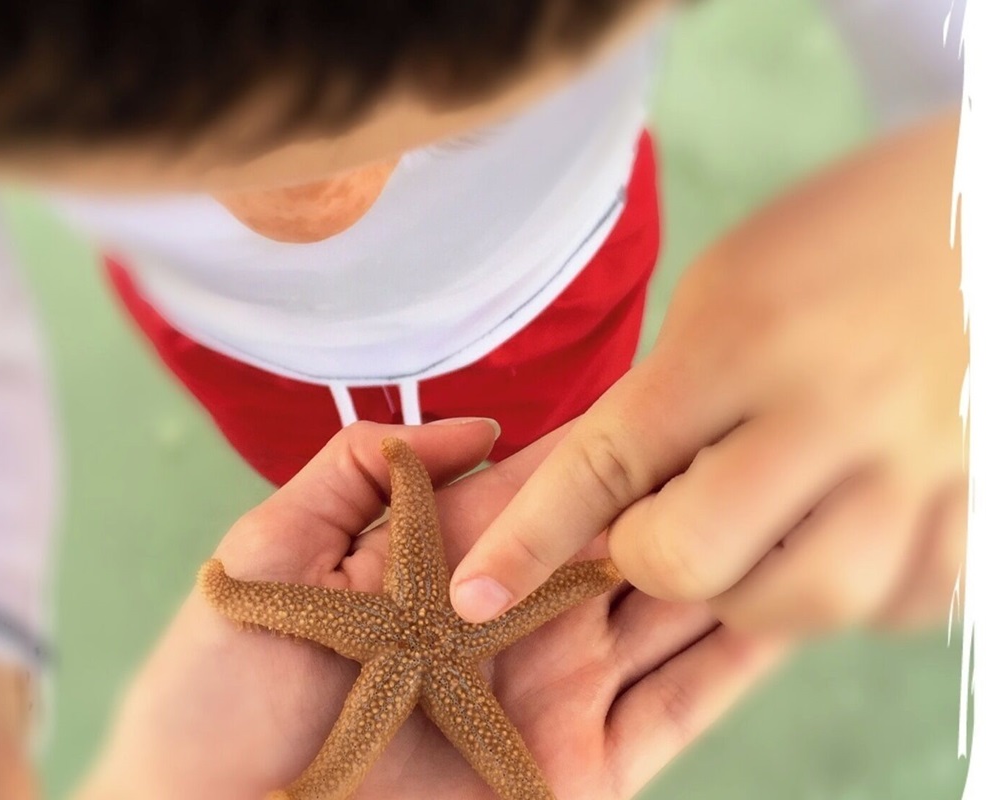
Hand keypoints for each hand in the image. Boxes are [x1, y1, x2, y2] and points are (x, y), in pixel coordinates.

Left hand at [74, 420, 783, 799]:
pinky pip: (672, 710)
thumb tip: (475, 424)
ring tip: (799, 509)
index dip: (615, 446)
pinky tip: (781, 606)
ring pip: (667, 619)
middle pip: (624, 545)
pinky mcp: (577, 770)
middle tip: (767, 440)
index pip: (554, 491)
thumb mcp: (271, 551)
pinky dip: (729, 660)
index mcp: (453, 563)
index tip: (680, 393)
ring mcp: (552, 694)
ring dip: (728, 568)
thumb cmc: (220, 688)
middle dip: (691, 496)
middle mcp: (516, 621)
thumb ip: (356, 473)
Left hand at [450, 109, 966, 633]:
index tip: (474, 595)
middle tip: (659, 521)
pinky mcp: (984, 504)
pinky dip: (850, 591)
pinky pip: (899, 606)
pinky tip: (839, 535)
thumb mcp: (723, 290)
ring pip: (801, 605)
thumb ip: (663, 400)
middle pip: (692, 561)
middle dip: (647, 559)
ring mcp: (924, 464)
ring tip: (759, 525)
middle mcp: (834, 409)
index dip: (529, 541)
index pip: (606, 463)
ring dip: (751, 588)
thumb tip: (602, 505)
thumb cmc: (839, 240)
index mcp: (743, 338)